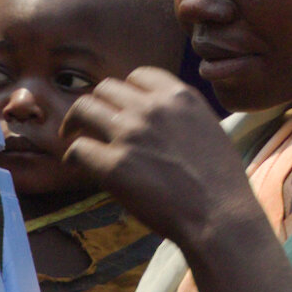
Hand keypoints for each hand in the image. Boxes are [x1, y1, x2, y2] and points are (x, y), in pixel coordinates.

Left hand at [51, 65, 266, 250]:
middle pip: (106, 89)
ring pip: (84, 109)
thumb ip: (181, 116)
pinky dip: (73, 156)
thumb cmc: (220, 183)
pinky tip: (78, 164)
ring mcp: (130, 134)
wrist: (220, 216)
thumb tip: (159, 117)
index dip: (124, 91)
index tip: (119, 107)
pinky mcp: (113, 165)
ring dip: (75, 122)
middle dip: (97, 104)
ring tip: (71, 135)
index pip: (138, 76)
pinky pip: (78, 148)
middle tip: (89, 122)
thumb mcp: (209, 129)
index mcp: (179, 97)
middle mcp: (152, 108)